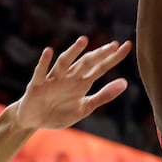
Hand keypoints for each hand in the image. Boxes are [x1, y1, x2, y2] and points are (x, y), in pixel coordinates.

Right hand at [15, 37, 133, 130]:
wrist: (34, 120)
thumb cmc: (59, 112)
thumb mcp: (85, 107)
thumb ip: (104, 95)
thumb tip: (125, 82)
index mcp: (82, 82)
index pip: (101, 67)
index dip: (114, 58)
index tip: (127, 46)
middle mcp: (69, 77)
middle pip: (86, 63)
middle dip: (99, 54)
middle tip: (113, 45)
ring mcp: (53, 79)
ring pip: (65, 63)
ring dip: (73, 52)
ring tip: (84, 41)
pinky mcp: (37, 85)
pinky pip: (41, 72)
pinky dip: (44, 62)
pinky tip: (48, 51)